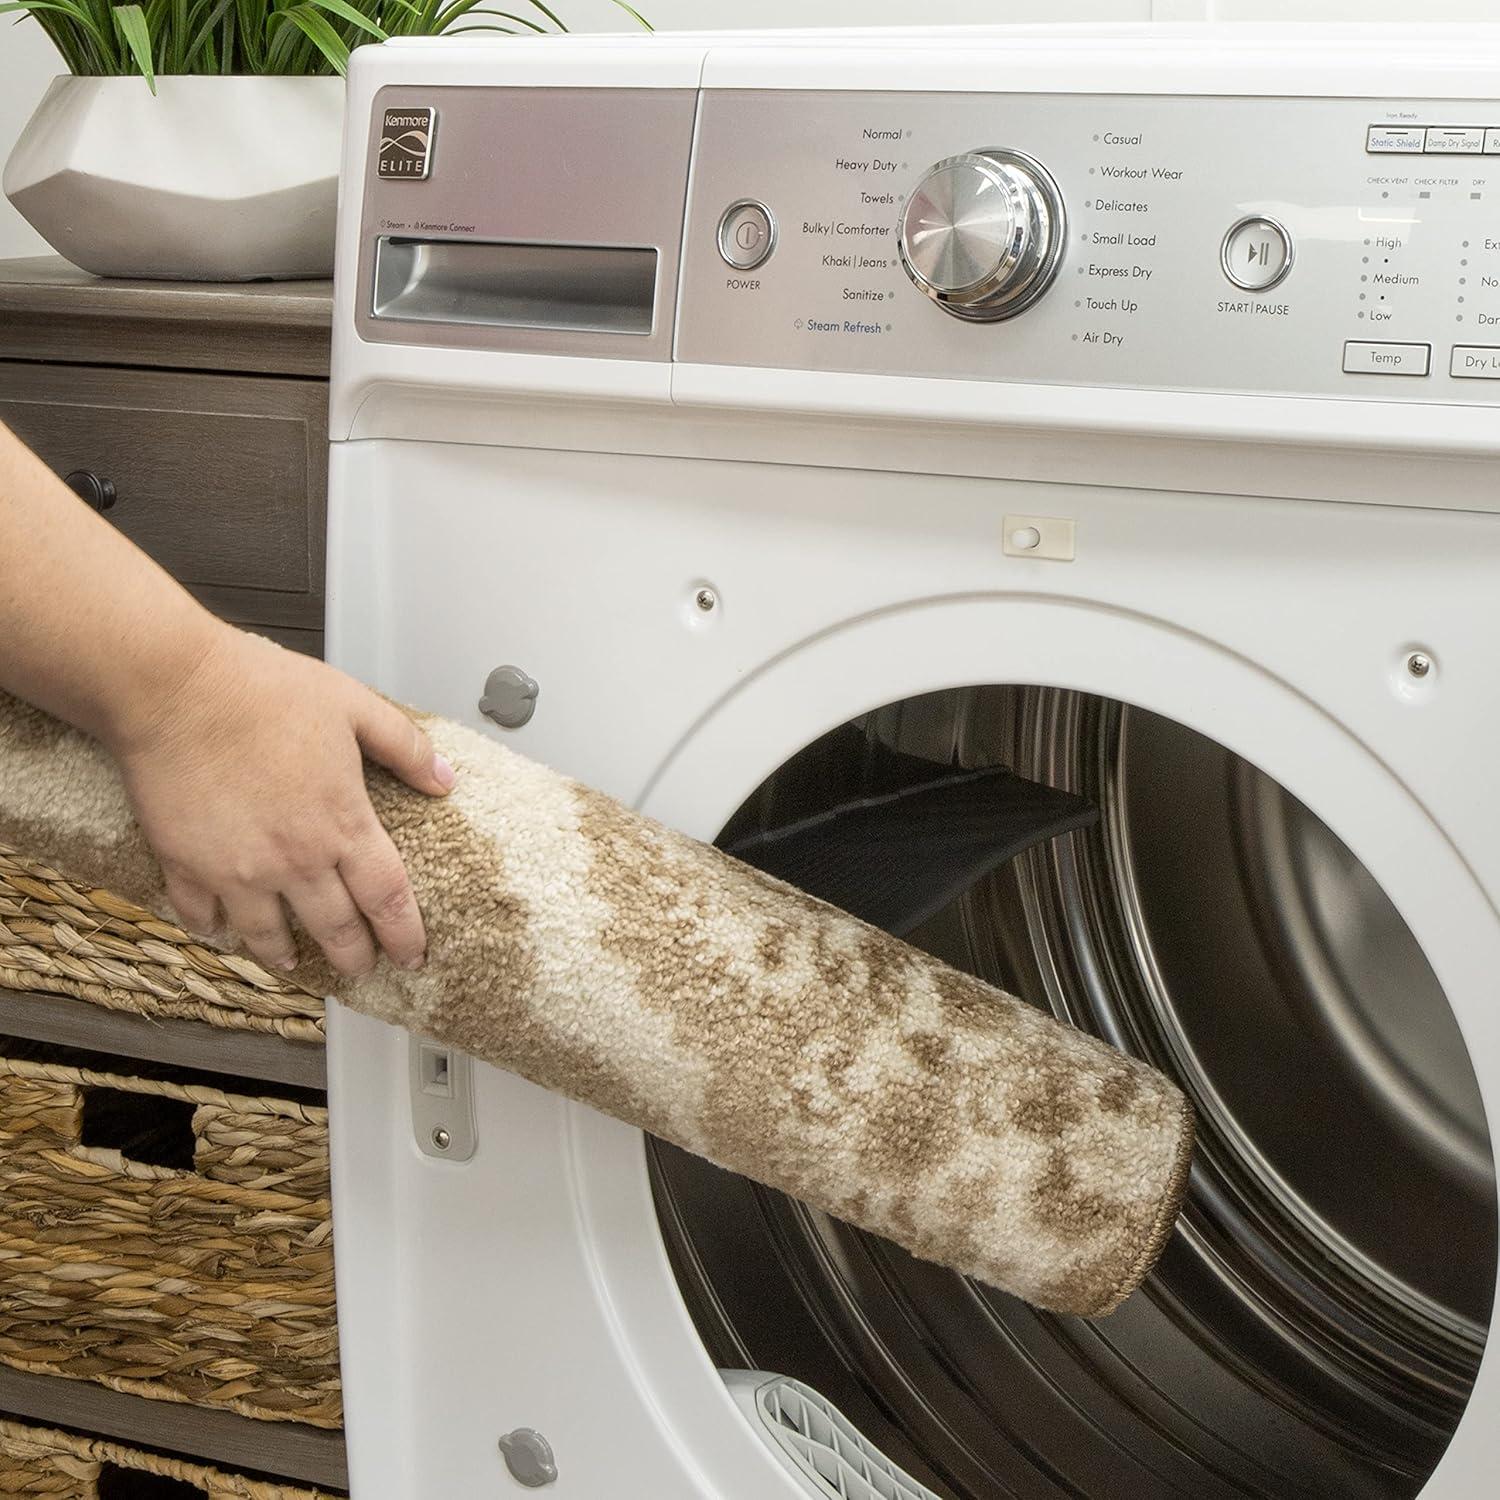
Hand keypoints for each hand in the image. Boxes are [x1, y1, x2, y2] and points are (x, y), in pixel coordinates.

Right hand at [107, 626, 452, 975]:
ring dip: (284, 955)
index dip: (405, 935)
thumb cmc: (262, 690)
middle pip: (336, 929)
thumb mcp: (354, 705)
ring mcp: (237, 870)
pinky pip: (202, 915)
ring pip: (267, 937)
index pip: (388, 898)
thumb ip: (405, 747)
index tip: (413, 956)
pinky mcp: (186, 865)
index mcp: (341, 824)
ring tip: (292, 963)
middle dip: (353, 958)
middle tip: (360, 969)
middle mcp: (294, 859)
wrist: (176, 688)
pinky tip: (221, 929)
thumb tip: (445, 779)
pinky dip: (213, 929)